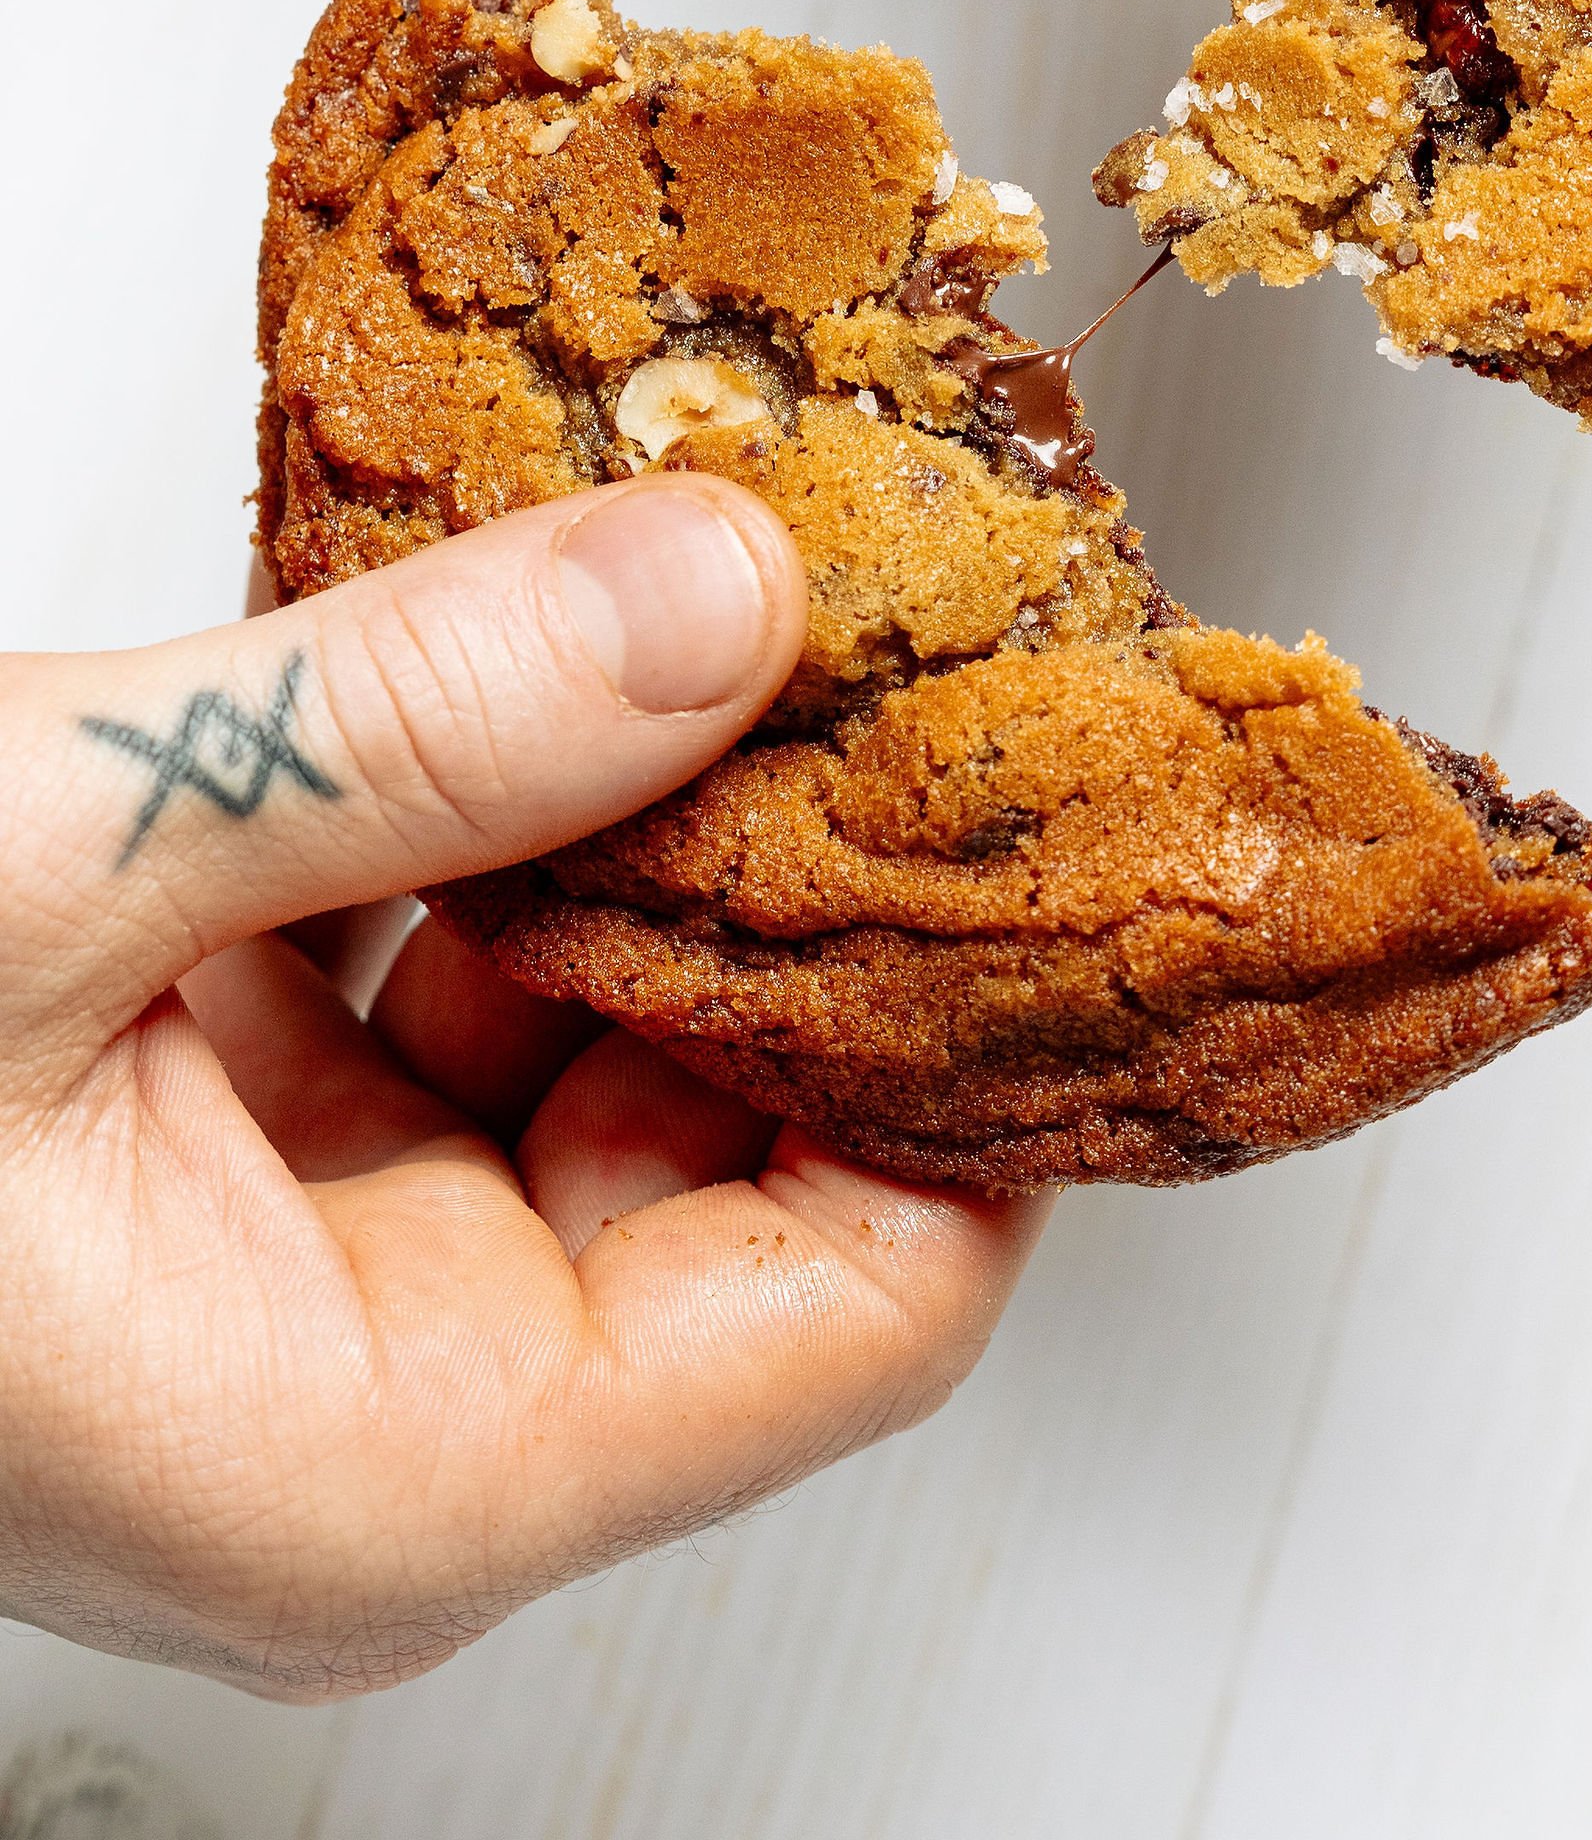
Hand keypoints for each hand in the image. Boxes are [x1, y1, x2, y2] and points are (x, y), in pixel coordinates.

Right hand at [0, 477, 1043, 1696]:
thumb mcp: (32, 875)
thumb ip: (405, 737)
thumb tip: (716, 600)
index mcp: (383, 1454)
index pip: (877, 1294)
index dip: (986, 1045)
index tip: (1041, 798)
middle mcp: (371, 1398)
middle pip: (761, 1144)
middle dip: (814, 876)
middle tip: (899, 623)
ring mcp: (290, 1267)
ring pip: (601, 1027)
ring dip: (649, 809)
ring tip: (724, 587)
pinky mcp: (207, 1130)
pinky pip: (445, 965)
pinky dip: (493, 807)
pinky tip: (516, 641)